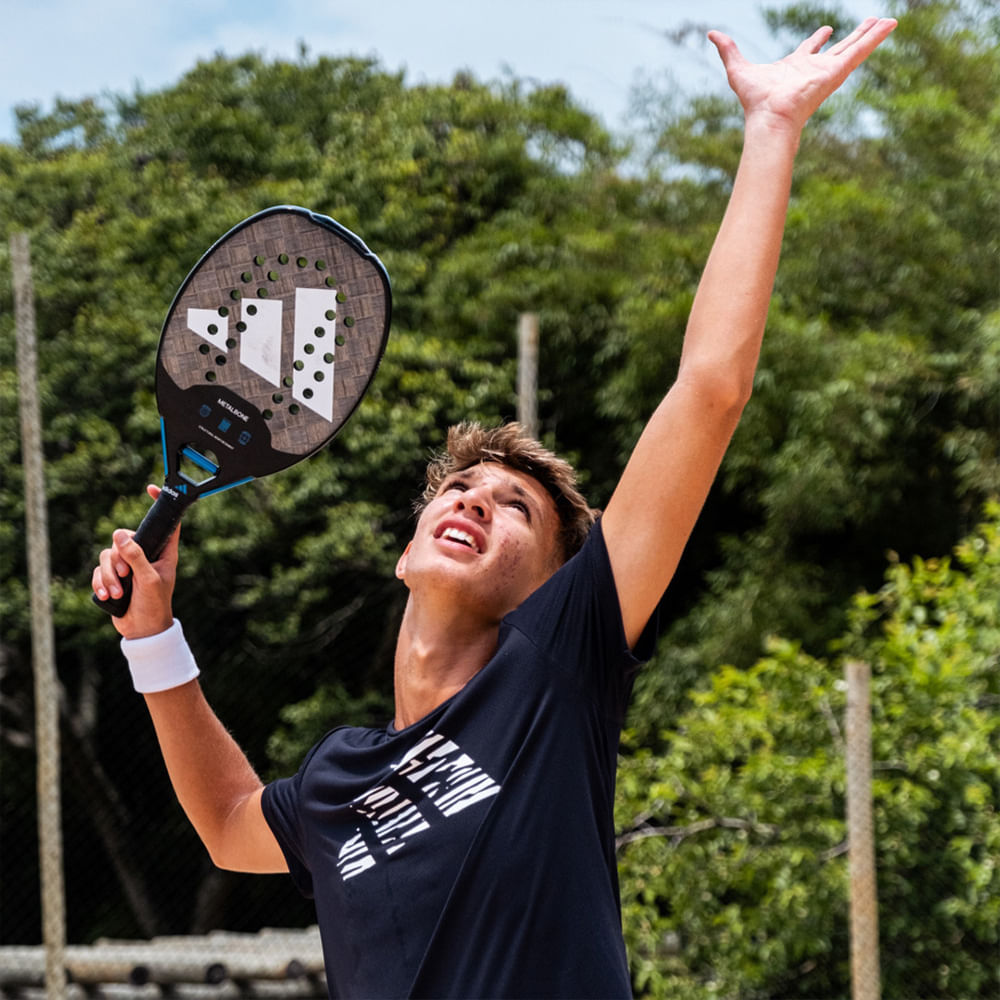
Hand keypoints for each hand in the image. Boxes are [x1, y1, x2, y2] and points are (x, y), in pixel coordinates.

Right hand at [93, 485, 179, 638]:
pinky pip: (100, 570)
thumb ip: (135, 556)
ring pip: (109, 555)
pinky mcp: (114, 577)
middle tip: (125, 574)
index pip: (165, 523)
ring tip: (118, 592)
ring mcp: (129, 566)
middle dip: (119, 557)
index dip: (159, 505)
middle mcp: (146, 555)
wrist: (142, 630)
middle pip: (124, 538)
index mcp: (163, 552)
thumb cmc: (155, 605)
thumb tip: (119, 535)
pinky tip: (107, 595)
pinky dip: (101, 582)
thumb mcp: (148, 579)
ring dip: (109, 575)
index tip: (150, 488)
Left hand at [708, 16, 897, 133]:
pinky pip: (861, 50)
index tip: (827, 30)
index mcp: (795, 67)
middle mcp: (814, 69)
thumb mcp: (737, 68)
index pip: (810, 49)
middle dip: (853, 35)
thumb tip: (712, 34)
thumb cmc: (754, 100)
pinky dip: (876, 37)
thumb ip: (728, 50)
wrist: (769, 117)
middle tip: (868, 23)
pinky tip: (891, 24)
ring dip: (871, 34)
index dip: (817, 39)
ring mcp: (828, 71)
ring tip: (889, 21)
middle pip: (838, 48)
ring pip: (855, 47)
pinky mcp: (837, 72)